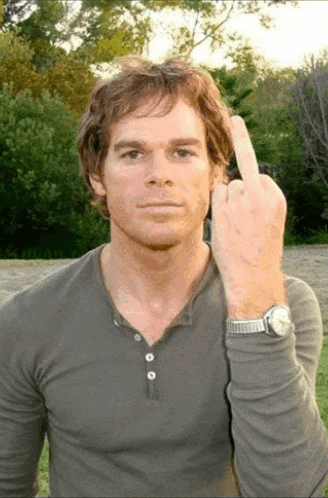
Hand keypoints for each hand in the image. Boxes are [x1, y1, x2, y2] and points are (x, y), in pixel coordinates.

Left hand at [211, 116, 287, 319]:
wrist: (252, 275)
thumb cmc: (262, 250)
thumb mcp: (271, 221)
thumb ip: (261, 202)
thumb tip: (239, 185)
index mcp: (276, 200)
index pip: (261, 178)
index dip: (254, 189)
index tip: (252, 204)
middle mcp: (259, 198)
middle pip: (242, 180)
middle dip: (240, 193)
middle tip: (240, 216)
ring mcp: (239, 204)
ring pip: (228, 186)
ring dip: (227, 198)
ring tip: (232, 221)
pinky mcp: (222, 212)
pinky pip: (216, 194)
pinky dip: (217, 203)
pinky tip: (221, 219)